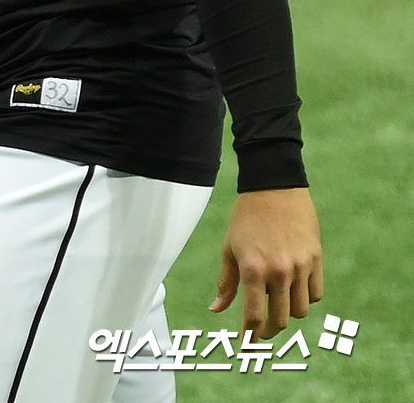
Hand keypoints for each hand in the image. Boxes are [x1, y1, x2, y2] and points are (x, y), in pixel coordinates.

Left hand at [210, 188, 323, 339]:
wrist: (273, 187)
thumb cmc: (245, 217)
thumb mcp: (229, 248)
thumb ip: (226, 282)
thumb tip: (216, 309)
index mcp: (253, 269)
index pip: (254, 316)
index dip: (249, 336)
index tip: (245, 347)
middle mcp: (279, 272)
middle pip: (279, 320)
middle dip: (268, 331)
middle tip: (259, 332)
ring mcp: (301, 266)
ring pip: (300, 311)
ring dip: (288, 315)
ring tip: (276, 309)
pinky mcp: (316, 259)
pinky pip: (315, 294)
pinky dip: (305, 299)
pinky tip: (293, 292)